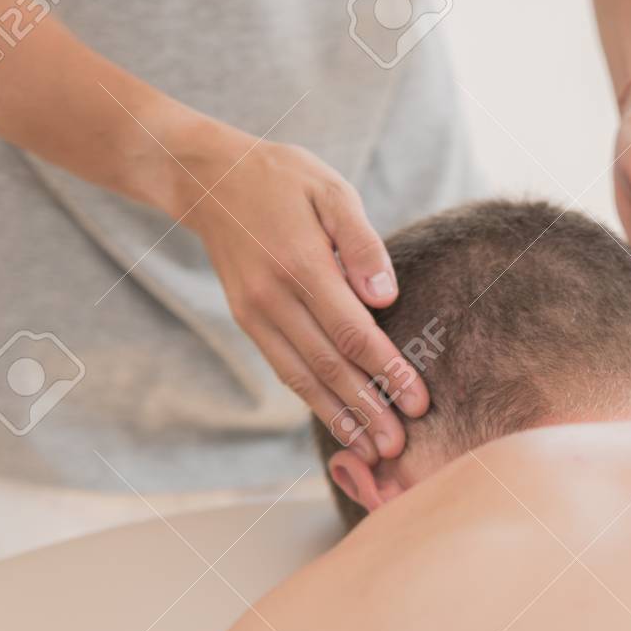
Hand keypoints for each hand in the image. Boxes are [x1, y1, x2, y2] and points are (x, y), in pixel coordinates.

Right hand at [165, 119, 427, 465]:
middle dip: (368, 409)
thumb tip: (385, 296)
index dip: (387, 370)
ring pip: (303, 378)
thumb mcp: (331, 191)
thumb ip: (361, 243)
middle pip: (329, 365)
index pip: (352, 332)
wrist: (211, 180)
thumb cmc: (285, 180)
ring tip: (372, 451)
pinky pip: (284, 369)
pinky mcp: (248, 321)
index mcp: (300, 264)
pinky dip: (313, 401)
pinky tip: (338, 423)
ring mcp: (255, 313)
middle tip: (399, 447)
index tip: (419, 401)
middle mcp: (273, 298)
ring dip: (340, 418)